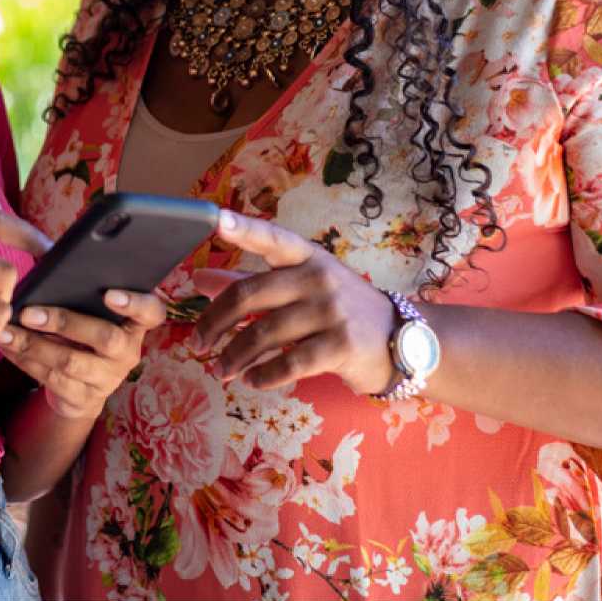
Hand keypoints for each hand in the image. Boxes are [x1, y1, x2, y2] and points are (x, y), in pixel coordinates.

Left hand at [0, 291, 166, 418]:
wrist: (81, 385)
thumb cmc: (84, 329)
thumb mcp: (90, 309)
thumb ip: (81, 287)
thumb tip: (45, 256)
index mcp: (135, 323)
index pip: (151, 311)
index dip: (135, 303)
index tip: (109, 294)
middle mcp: (127, 352)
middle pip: (105, 338)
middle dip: (64, 323)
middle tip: (29, 313)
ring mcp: (108, 379)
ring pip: (71, 362)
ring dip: (34, 345)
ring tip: (6, 330)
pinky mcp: (84, 399)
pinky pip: (51, 380)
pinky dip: (24, 361)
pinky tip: (7, 346)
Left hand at [191, 210, 396, 394]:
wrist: (403, 340)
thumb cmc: (338, 309)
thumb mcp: (299, 286)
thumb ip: (248, 280)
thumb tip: (199, 279)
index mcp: (306, 257)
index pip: (271, 238)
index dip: (244, 229)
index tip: (217, 219)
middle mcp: (318, 278)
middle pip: (250, 294)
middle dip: (216, 321)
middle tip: (198, 343)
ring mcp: (331, 311)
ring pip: (265, 333)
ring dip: (235, 356)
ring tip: (221, 370)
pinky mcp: (341, 346)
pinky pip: (290, 363)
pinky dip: (264, 375)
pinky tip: (252, 381)